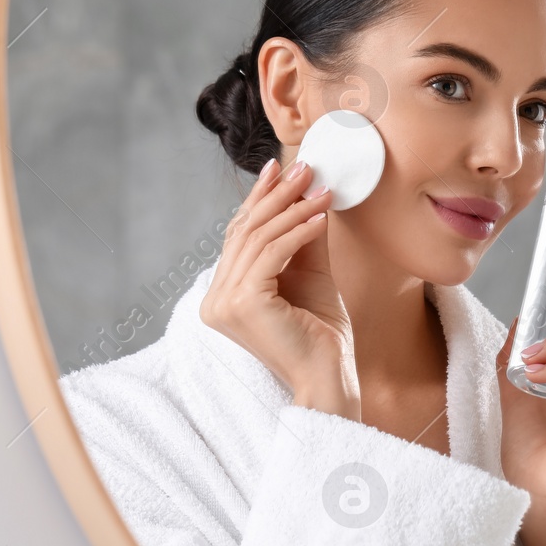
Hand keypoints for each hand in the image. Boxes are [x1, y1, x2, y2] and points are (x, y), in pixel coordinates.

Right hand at [200, 157, 359, 418]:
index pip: (238, 236)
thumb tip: (308, 193)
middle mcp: (215, 299)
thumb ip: (302, 239)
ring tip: (321, 190)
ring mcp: (225, 303)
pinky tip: (321, 217)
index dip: (258, 198)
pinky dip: (298, 231)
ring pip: (258, 239)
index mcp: (223, 295)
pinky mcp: (244, 303)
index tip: (278, 168)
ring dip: (293, 209)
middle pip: (244, 232)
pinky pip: (272, 253)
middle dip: (276, 195)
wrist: (330, 377)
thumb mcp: (310, 275)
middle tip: (303, 167)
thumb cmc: (321, 335)